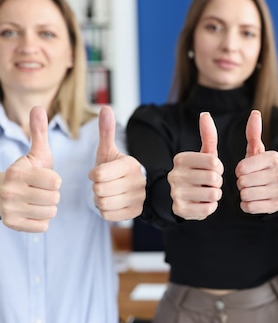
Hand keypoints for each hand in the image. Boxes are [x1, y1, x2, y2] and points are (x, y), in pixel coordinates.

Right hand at [0, 106, 60, 231]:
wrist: (0, 194)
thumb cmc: (26, 173)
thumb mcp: (34, 154)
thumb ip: (39, 134)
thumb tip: (38, 108)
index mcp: (18, 173)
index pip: (55, 182)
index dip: (55, 180)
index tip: (46, 178)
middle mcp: (11, 191)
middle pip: (54, 198)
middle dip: (53, 195)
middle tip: (41, 191)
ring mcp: (10, 209)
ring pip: (50, 212)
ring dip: (49, 207)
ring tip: (38, 200)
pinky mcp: (12, 224)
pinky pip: (43, 226)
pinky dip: (42, 220)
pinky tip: (33, 211)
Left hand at [89, 106, 145, 221]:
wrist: (131, 188)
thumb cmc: (114, 169)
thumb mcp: (108, 151)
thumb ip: (106, 131)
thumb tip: (105, 107)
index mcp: (131, 165)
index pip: (98, 175)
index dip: (93, 174)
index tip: (98, 173)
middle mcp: (138, 182)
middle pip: (99, 190)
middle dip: (96, 188)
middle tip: (103, 184)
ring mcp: (139, 198)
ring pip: (103, 204)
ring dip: (99, 200)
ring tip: (107, 193)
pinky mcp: (136, 213)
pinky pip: (108, 215)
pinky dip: (105, 211)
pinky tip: (112, 203)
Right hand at [167, 112, 223, 219]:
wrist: (175, 198)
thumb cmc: (196, 173)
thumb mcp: (202, 154)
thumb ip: (207, 135)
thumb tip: (205, 114)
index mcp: (181, 159)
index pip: (214, 161)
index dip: (219, 167)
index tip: (213, 169)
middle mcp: (175, 175)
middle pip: (214, 178)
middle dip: (218, 182)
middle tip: (210, 183)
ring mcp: (176, 193)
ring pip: (213, 194)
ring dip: (215, 194)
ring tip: (206, 192)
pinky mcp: (180, 210)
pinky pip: (209, 208)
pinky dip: (210, 206)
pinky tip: (202, 203)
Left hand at [235, 110, 277, 213]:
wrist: (270, 191)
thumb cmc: (258, 169)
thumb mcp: (255, 151)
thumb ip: (253, 133)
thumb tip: (255, 113)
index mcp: (275, 158)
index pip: (242, 167)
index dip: (239, 170)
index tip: (244, 170)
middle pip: (243, 182)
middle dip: (241, 183)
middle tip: (248, 181)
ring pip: (246, 195)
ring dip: (243, 194)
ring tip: (251, 190)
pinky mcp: (277, 206)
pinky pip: (250, 207)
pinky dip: (247, 205)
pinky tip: (253, 200)